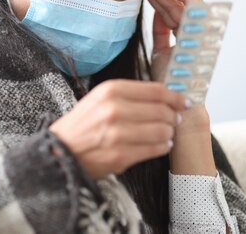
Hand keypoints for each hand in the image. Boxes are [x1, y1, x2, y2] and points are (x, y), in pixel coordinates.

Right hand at [48, 79, 188, 179]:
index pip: (156, 91)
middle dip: (173, 116)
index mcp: (111, 90)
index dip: (175, 96)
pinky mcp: (121, 155)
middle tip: (175, 119)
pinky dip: (163, 147)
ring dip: (169, 133)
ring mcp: (118, 133)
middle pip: (162, 111)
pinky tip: (160, 144)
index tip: (184, 101)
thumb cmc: (83, 124)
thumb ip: (130, 95)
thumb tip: (164, 95)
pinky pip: (155, 149)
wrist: (61, 150)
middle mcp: (115, 109)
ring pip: (162, 131)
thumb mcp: (101, 98)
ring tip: (166, 133)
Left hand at [141, 0, 203, 82]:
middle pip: (182, 3)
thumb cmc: (168, 78)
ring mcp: (201, 31)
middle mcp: (197, 31)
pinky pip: (194, 8)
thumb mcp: (160, 50)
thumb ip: (160, 30)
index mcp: (188, 35)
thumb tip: (156, 10)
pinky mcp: (202, 31)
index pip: (175, 11)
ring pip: (188, 1)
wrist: (173, 96)